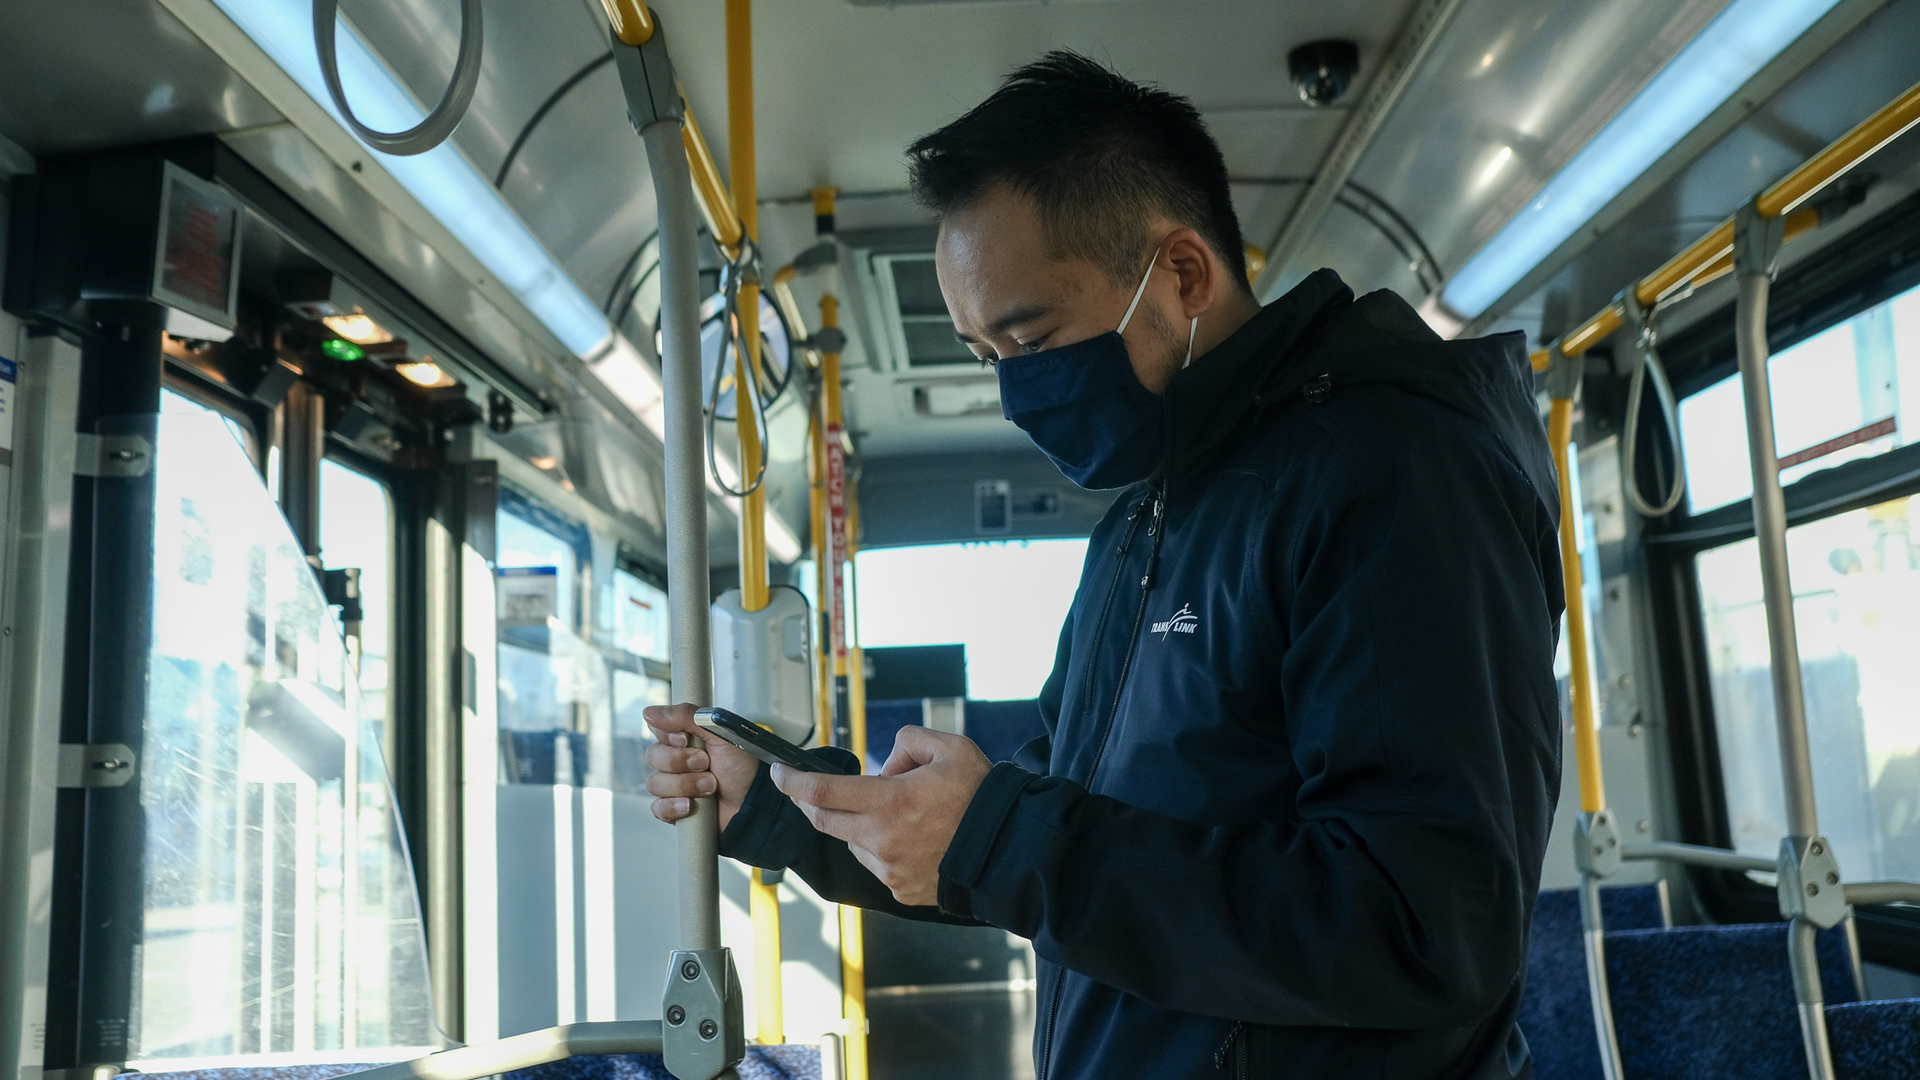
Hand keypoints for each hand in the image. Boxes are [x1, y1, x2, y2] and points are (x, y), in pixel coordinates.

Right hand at [644, 703, 759, 828]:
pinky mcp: (674, 809)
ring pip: (654, 783)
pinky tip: (690, 805)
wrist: (754, 801)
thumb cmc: (743, 767)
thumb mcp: (719, 732)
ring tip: (709, 786)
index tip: (686, 739)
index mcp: (685, 738)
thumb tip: (651, 712)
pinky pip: (657, 808)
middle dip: (681, 762)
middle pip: (653, 757)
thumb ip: (687, 716)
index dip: (669, 737)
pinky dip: (673, 806)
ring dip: (685, 785)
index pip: (657, 730)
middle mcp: (676, 760)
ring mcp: (674, 785)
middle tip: (705, 764)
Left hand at [771, 726, 990, 905]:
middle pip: (824, 821)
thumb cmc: (982, 799)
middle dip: (809, 803)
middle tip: (806, 789)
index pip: (822, 792)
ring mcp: (889, 869)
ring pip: (852, 842)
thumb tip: (887, 764)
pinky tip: (908, 839)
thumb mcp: (950, 747)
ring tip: (894, 814)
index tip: (779, 774)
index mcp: (890, 802)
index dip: (793, 782)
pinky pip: (876, 865)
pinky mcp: (899, 890)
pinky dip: (880, 848)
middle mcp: (882, 839)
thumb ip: (909, 742)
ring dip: (856, 825)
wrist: (1008, 850)